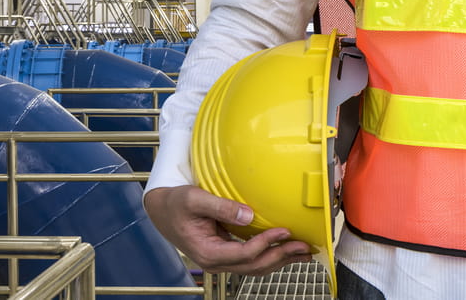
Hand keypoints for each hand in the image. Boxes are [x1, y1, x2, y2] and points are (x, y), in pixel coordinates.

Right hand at [144, 185, 311, 275]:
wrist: (161, 210)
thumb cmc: (174, 203)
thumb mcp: (194, 199)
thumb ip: (221, 207)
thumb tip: (248, 215)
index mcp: (207, 252)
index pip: (244, 253)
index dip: (267, 243)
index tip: (284, 231)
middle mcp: (214, 262)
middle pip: (255, 265)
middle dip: (282, 256)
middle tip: (304, 247)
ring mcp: (220, 260)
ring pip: (255, 267)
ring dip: (280, 260)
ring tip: (302, 253)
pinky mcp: (224, 254)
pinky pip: (250, 260)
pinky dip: (269, 255)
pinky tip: (283, 250)